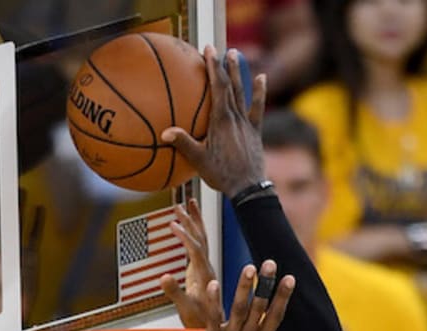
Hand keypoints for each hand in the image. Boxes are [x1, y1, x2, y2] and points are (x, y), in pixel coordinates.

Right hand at [161, 47, 267, 197]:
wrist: (248, 187)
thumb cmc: (221, 175)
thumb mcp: (198, 161)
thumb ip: (183, 144)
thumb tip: (165, 132)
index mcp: (220, 120)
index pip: (217, 87)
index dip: (212, 66)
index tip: (207, 50)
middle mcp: (235, 116)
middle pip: (228, 85)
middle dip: (222, 65)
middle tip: (216, 48)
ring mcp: (246, 122)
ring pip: (242, 92)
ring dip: (237, 72)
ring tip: (235, 54)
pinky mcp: (255, 130)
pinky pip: (257, 107)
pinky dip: (260, 92)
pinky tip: (262, 77)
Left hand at [163, 260, 309, 330]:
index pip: (275, 315)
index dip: (283, 296)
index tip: (290, 277)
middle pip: (259, 307)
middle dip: (265, 284)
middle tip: (270, 263)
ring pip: (238, 308)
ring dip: (243, 288)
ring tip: (249, 268)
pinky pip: (212, 318)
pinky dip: (213, 302)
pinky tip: (213, 284)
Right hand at [167, 200, 216, 327]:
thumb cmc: (202, 323)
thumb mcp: (185, 308)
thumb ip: (175, 292)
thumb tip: (163, 276)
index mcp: (204, 274)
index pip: (195, 248)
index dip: (184, 235)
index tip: (172, 223)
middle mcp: (206, 268)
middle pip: (200, 238)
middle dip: (190, 220)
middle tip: (180, 204)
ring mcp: (204, 269)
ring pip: (201, 239)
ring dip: (194, 221)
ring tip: (188, 204)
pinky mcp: (201, 272)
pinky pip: (198, 247)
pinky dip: (192, 234)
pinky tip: (187, 229)